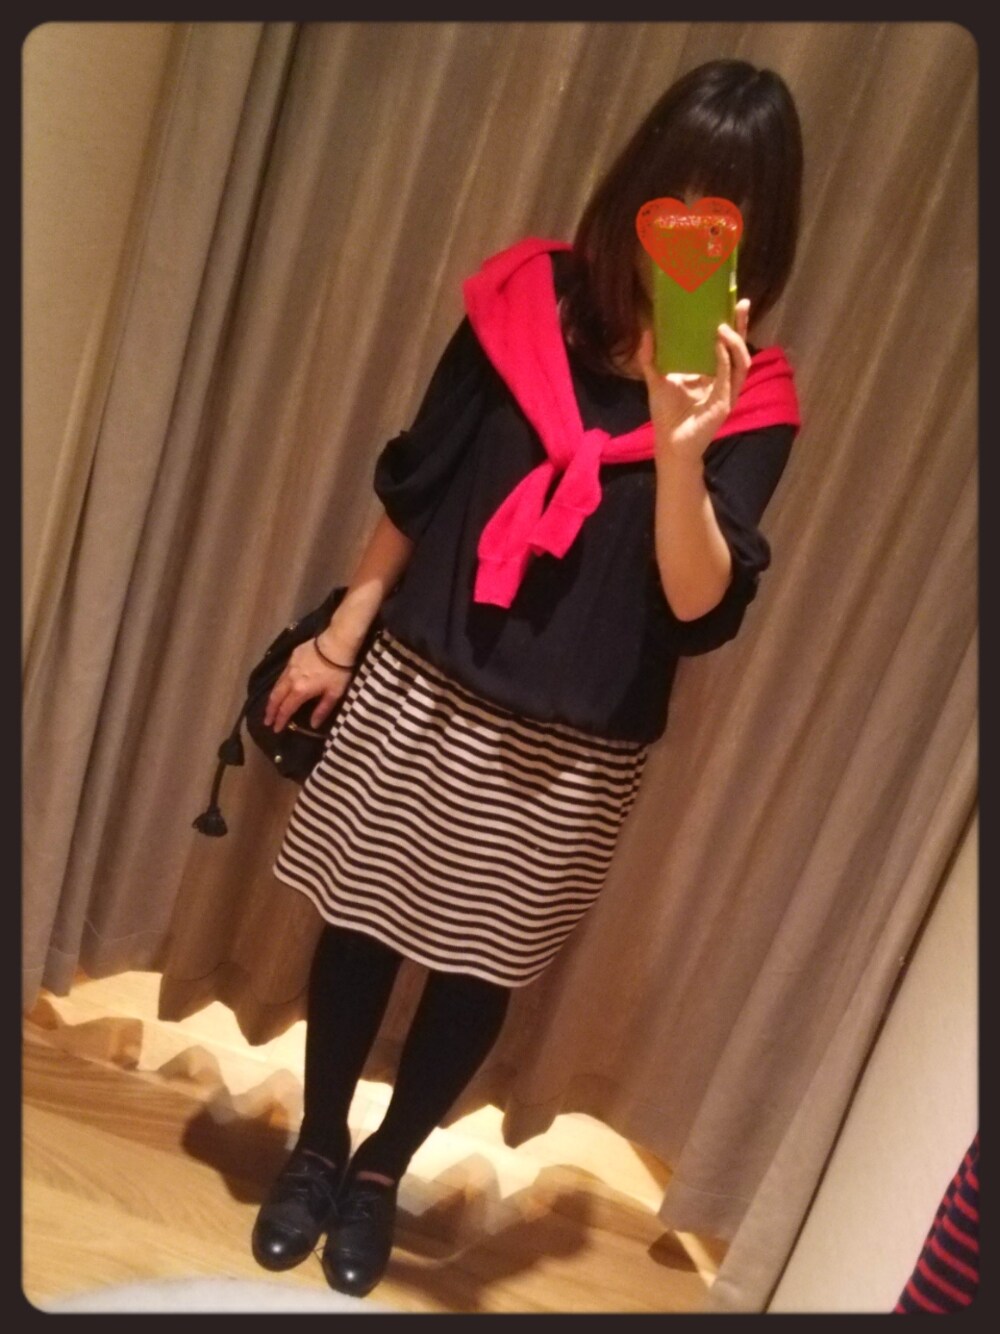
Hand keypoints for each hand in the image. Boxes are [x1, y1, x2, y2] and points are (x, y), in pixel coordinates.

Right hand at [264, 635, 353, 733]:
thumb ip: (322, 710)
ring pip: (277, 685)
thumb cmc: (338, 671)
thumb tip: (313, 725)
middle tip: (266, 721)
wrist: (336, 643)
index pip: (286, 709)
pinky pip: (282, 674)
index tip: (275, 729)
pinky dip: (278, 684)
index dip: (280, 720)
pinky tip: (280, 686)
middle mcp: (290, 680)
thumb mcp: (334, 693)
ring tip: (270, 707)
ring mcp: (290, 667)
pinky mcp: (292, 657)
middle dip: (270, 711)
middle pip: (276, 698)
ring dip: (272, 698)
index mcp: (300, 691)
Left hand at [637, 298, 750, 465]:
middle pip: (739, 349)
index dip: (732, 326)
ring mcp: (727, 393)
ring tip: (723, 326)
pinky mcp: (723, 403)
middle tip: (741, 303)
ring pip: (741, 362)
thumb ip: (651, 357)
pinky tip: (718, 344)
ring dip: (735, 342)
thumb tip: (647, 331)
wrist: (669, 445)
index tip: (733, 303)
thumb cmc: (666, 416)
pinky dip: (725, 359)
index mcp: (712, 374)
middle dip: (742, 326)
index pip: (726, 346)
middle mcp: (724, 382)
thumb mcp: (657, 379)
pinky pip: (729, 377)